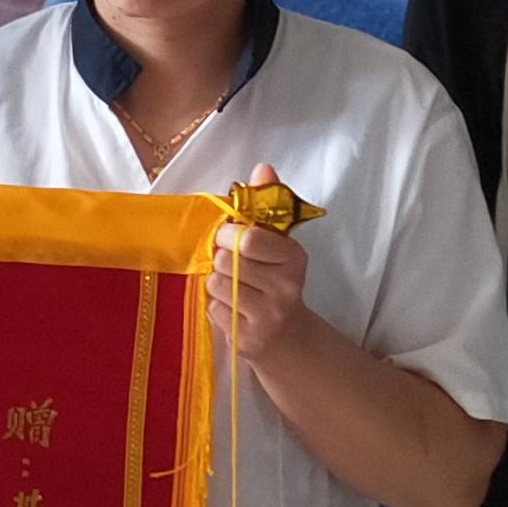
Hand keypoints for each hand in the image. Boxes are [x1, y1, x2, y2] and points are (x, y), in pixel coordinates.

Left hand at [209, 166, 310, 360]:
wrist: (288, 337)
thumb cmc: (275, 281)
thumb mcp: (276, 242)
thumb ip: (266, 202)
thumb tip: (262, 167)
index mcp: (294, 256)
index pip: (248, 238)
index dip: (229, 234)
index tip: (228, 236)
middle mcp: (285, 287)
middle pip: (226, 261)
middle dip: (220, 260)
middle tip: (229, 264)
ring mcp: (268, 315)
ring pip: (216, 284)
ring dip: (215, 284)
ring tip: (231, 287)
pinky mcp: (248, 338)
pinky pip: (213, 310)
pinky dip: (215, 306)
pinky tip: (230, 307)